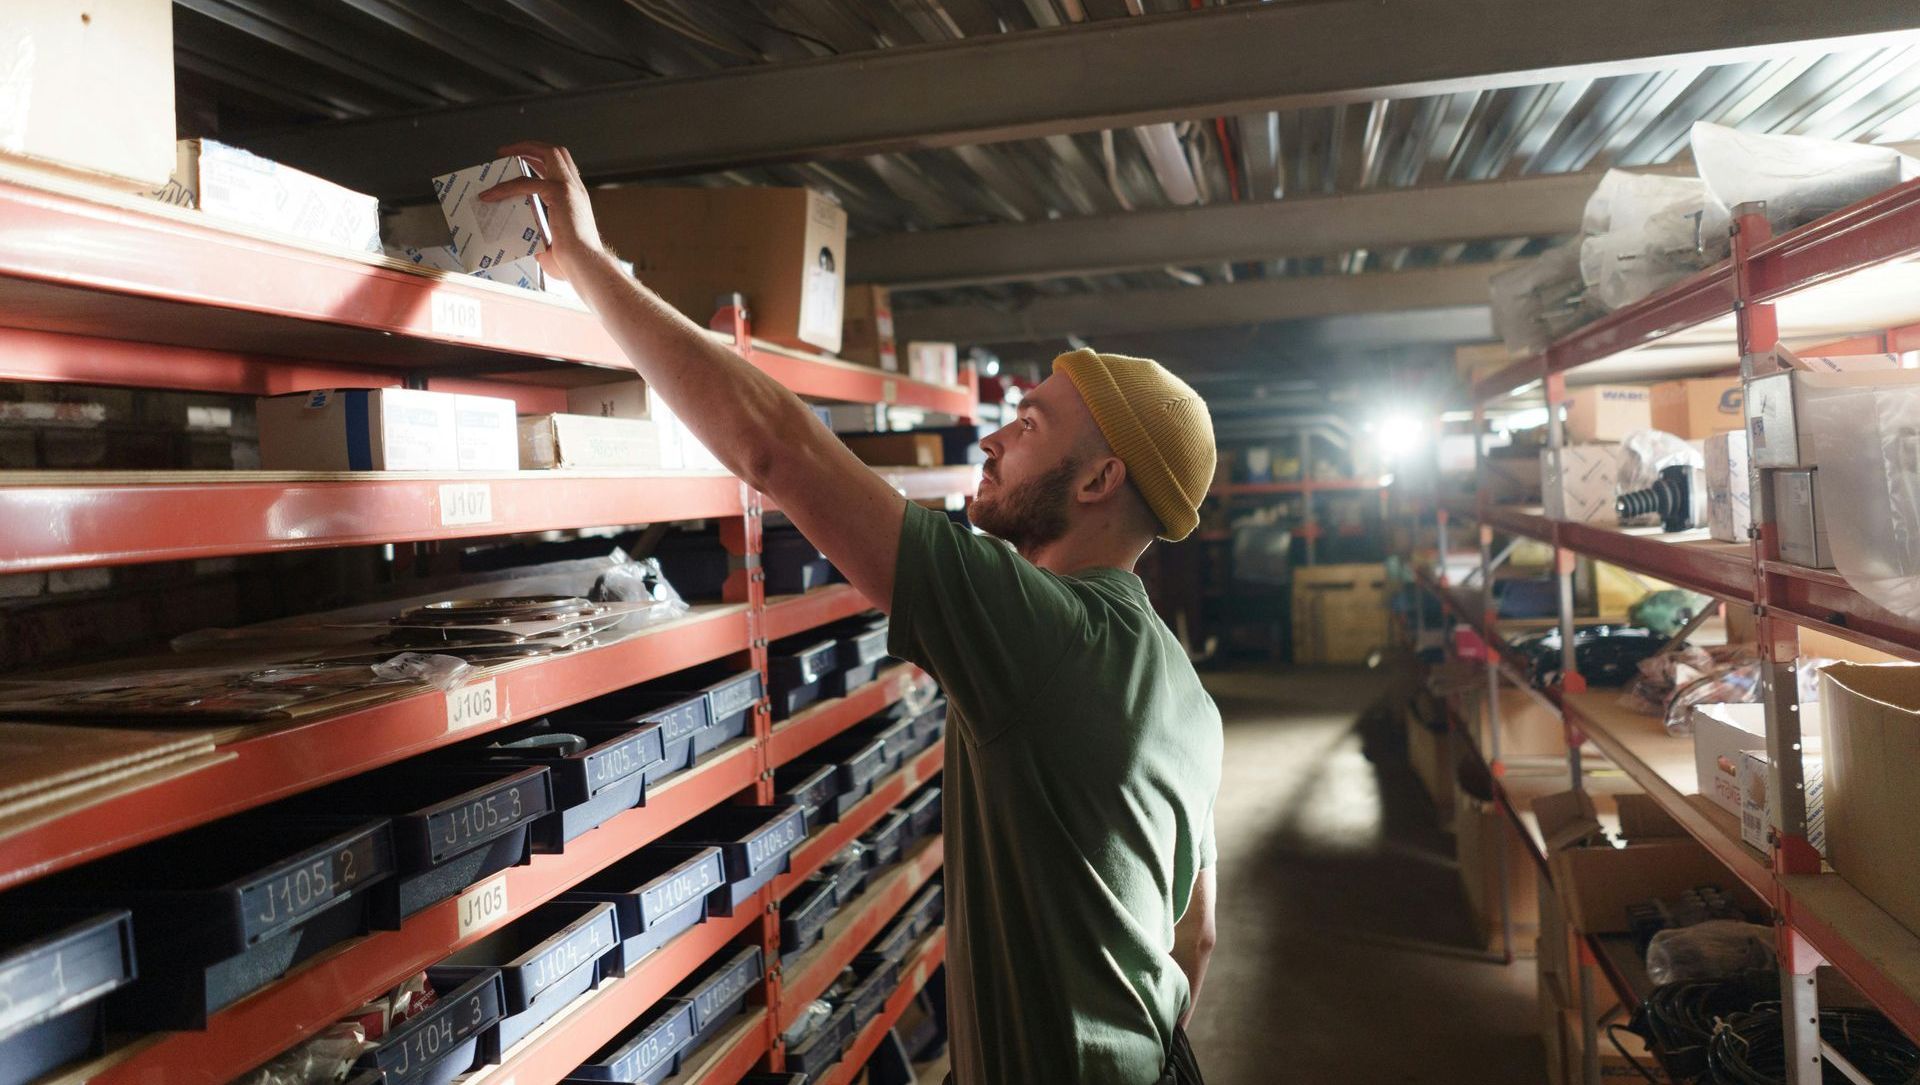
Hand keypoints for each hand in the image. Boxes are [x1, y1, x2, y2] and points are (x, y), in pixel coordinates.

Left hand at [478, 142, 606, 284]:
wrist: (586, 266)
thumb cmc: (574, 263)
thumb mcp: (552, 245)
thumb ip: (539, 237)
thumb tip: (524, 241)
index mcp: (576, 199)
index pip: (561, 168)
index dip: (541, 161)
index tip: (524, 162)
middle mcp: (575, 189)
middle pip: (556, 152)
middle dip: (531, 147)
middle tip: (509, 152)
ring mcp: (569, 189)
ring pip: (547, 154)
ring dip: (522, 150)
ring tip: (502, 154)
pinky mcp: (558, 194)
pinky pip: (526, 182)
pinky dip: (505, 187)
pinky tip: (491, 194)